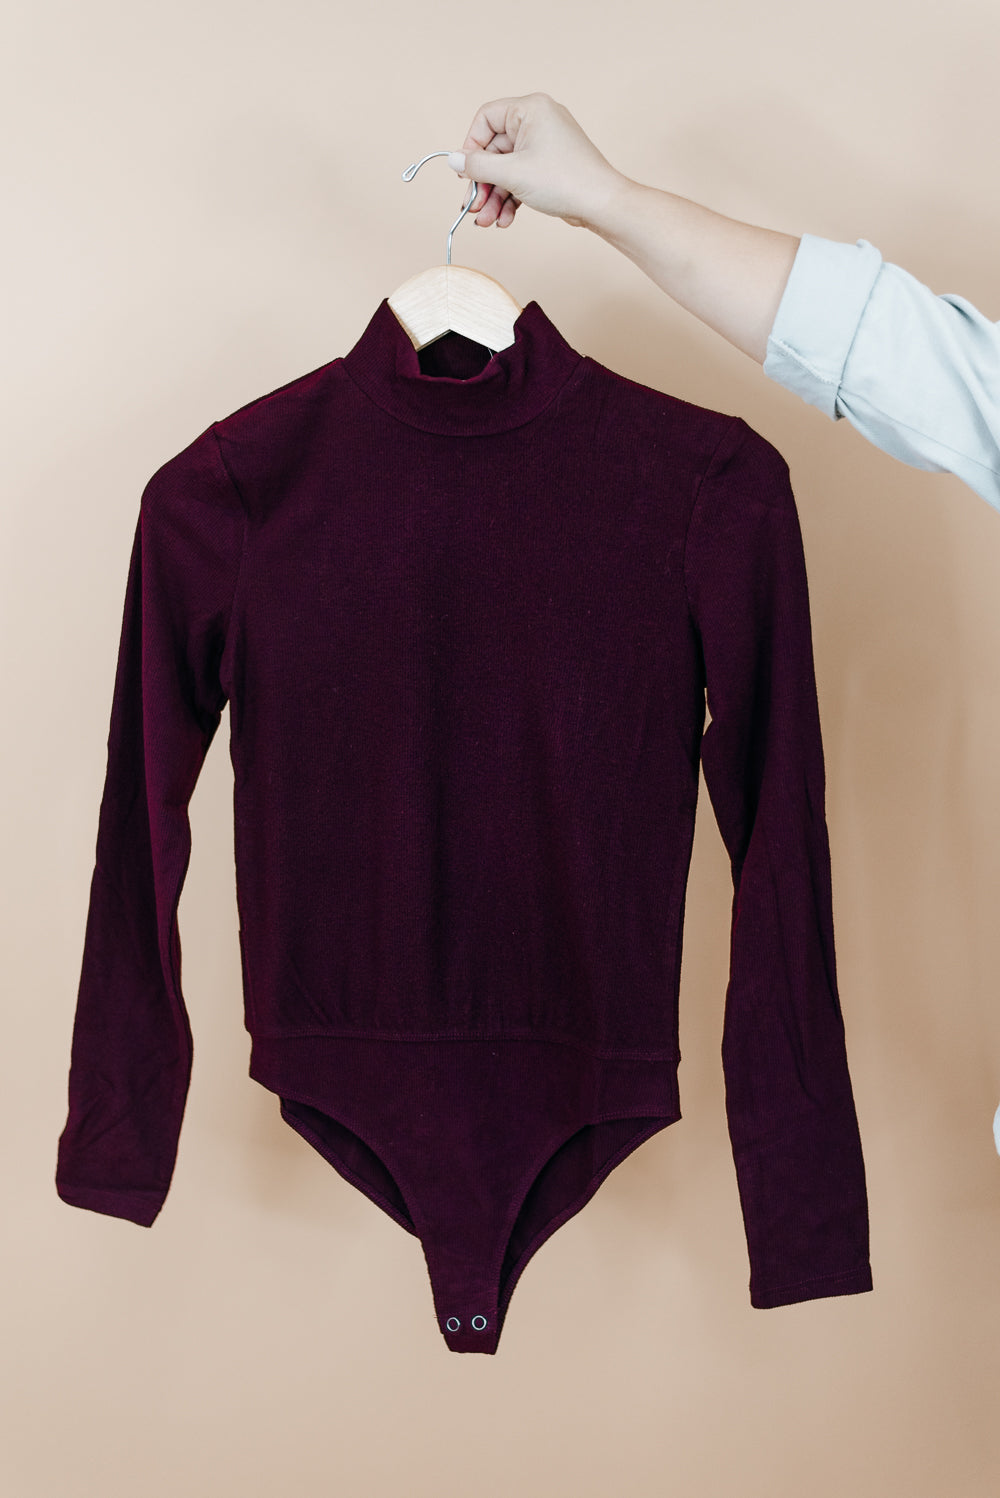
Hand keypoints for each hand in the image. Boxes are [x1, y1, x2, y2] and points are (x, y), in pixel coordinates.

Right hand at [448, 92, 627, 230]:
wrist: (601, 204)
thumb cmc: (565, 181)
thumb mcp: (512, 174)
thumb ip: (478, 167)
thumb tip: (453, 160)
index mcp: (529, 109)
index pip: (486, 119)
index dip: (471, 147)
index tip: (464, 173)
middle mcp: (537, 121)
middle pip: (495, 150)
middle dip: (483, 183)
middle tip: (473, 207)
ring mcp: (544, 145)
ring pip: (507, 169)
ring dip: (494, 197)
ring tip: (487, 221)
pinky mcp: (549, 166)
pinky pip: (521, 178)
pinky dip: (511, 198)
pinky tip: (504, 220)